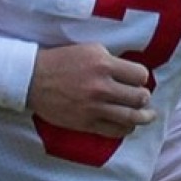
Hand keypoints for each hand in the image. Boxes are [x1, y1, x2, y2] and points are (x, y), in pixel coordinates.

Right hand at [27, 43, 155, 136]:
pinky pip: (115, 131)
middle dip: (143, 98)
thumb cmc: (60, 61)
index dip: (141, 78)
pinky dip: (126, 129)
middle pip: (140, 97)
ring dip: (143, 117)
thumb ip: (111, 60)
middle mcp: (102, 86)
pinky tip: (127, 125)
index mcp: (103, 64)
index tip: (136, 80)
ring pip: (132, 117)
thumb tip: (130, 72)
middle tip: (142, 98)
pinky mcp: (87, 123)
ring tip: (147, 116)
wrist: (32, 80)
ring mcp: (95, 107)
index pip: (140, 75)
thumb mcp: (89, 49)